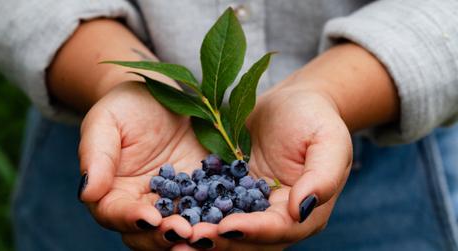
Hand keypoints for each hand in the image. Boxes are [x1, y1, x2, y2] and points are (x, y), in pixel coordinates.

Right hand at [78, 82, 207, 249]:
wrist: (163, 95)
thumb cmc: (126, 106)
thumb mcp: (106, 122)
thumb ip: (96, 156)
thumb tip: (87, 192)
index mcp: (113, 191)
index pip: (115, 214)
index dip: (131, 219)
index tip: (149, 217)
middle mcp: (143, 204)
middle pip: (146, 234)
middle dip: (163, 236)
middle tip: (183, 231)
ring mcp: (175, 201)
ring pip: (178, 230)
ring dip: (192, 235)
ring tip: (206, 233)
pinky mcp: (202, 192)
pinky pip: (209, 210)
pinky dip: (217, 218)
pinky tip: (229, 217)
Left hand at [183, 83, 352, 249]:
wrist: (293, 102)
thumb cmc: (315, 118)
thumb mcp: (328, 141)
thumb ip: (322, 177)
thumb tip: (302, 209)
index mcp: (303, 211)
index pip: (278, 229)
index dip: (253, 231)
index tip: (227, 227)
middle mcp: (276, 216)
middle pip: (248, 239)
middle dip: (221, 241)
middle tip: (191, 239)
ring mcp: (250, 205)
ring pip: (226, 230)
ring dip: (203, 234)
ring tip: (175, 234)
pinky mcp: (230, 191)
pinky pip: (210, 206)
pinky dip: (193, 213)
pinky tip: (171, 212)